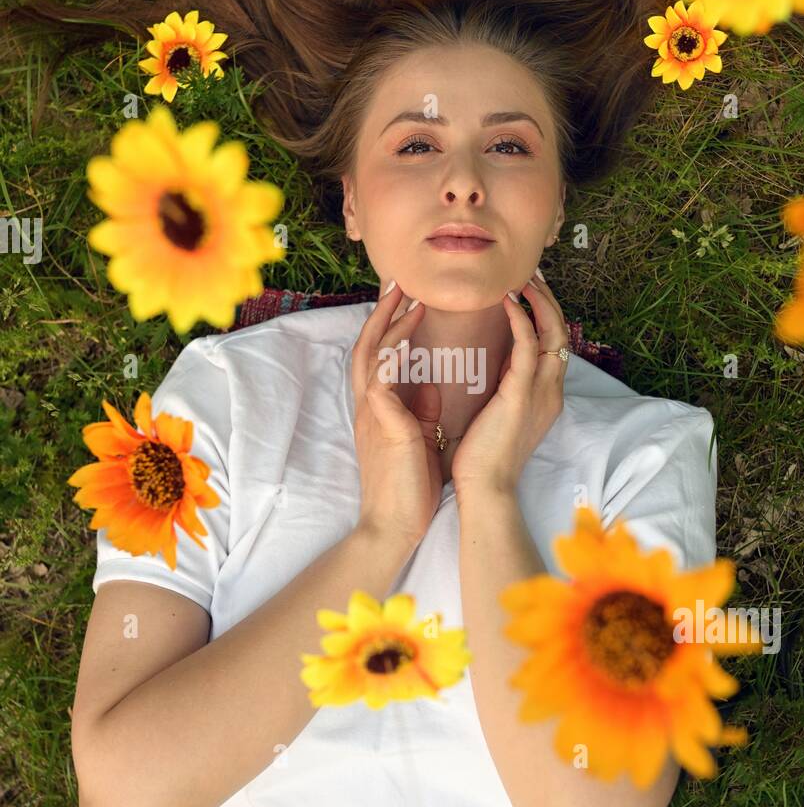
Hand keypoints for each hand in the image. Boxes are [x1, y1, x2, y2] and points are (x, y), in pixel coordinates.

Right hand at [350, 284, 443, 550]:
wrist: (394, 524)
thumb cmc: (408, 486)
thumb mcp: (416, 438)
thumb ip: (420, 410)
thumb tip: (431, 385)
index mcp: (378, 408)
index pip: (379, 356)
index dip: (389, 326)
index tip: (407, 300)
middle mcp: (369, 405)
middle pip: (368, 344)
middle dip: (383, 311)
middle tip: (401, 282)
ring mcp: (372, 412)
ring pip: (373, 353)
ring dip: (391, 322)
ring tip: (411, 296)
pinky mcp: (382, 423)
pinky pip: (381, 377)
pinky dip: (394, 352)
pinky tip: (411, 334)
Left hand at [451, 274, 569, 497]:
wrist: (486, 489)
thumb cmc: (482, 458)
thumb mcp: (498, 416)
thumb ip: (503, 389)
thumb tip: (493, 365)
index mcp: (546, 396)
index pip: (554, 344)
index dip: (545, 313)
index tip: (528, 289)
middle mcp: (551, 390)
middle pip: (561, 332)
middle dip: (548, 300)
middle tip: (532, 273)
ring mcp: (541, 392)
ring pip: (553, 332)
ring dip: (539, 301)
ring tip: (523, 278)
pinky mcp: (522, 394)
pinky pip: (529, 346)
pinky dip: (521, 319)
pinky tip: (507, 301)